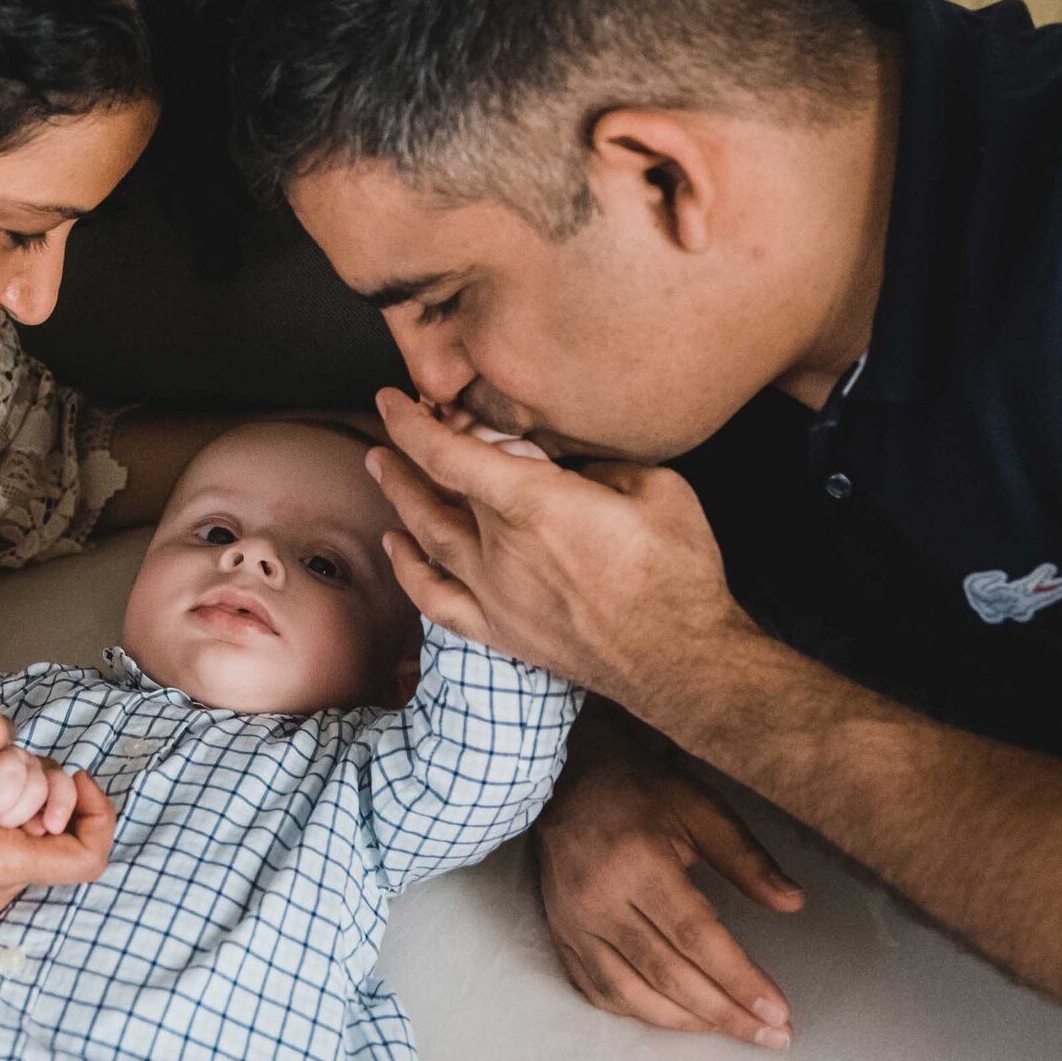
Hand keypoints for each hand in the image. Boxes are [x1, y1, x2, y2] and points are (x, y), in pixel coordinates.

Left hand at [365, 389, 749, 713]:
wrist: (680, 660)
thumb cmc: (676, 572)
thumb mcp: (657, 487)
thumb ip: (601, 464)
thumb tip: (571, 460)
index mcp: (534, 502)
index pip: (448, 454)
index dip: (411, 423)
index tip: (391, 400)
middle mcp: (500, 547)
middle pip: (432, 491)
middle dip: (406, 454)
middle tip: (391, 428)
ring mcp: (494, 594)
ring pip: (426, 538)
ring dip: (398, 499)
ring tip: (381, 469)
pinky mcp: (500, 631)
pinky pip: (435, 599)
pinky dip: (408, 570)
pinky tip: (396, 546)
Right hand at [536, 715, 803, 1046]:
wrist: (563, 774)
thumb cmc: (639, 788)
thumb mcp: (700, 807)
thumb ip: (746, 858)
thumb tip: (793, 903)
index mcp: (638, 863)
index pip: (696, 938)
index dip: (740, 980)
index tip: (778, 1013)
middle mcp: (600, 899)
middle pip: (669, 975)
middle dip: (726, 1013)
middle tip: (772, 1037)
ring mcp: (574, 922)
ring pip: (632, 994)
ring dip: (687, 1023)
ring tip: (733, 1031)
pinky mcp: (561, 933)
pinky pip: (599, 991)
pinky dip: (640, 1013)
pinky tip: (675, 1018)